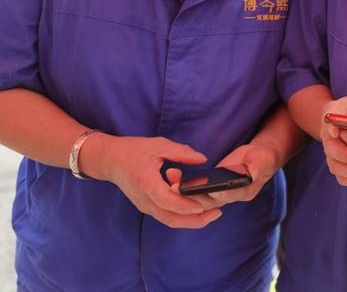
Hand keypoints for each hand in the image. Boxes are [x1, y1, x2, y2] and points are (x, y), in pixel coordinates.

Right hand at [82, 134, 222, 228]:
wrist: (110, 161)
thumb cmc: (133, 150)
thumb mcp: (158, 145)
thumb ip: (182, 152)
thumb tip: (203, 159)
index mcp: (146, 182)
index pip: (167, 200)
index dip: (186, 204)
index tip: (204, 205)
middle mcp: (144, 199)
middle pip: (171, 218)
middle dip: (196, 220)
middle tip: (218, 212)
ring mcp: (145, 205)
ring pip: (170, 220)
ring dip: (191, 220)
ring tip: (212, 213)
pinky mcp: (147, 207)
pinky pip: (167, 215)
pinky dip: (183, 214)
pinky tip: (196, 205)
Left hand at [182, 143, 281, 207]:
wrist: (259, 158)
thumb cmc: (263, 158)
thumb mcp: (263, 161)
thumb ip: (257, 168)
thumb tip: (250, 173)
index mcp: (243, 192)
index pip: (226, 196)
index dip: (214, 193)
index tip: (201, 188)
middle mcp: (229, 197)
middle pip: (207, 201)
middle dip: (191, 195)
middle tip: (175, 187)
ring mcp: (219, 194)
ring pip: (198, 198)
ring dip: (184, 191)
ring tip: (172, 179)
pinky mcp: (211, 187)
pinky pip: (196, 190)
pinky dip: (184, 185)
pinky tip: (174, 175)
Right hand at [320, 86, 346, 188]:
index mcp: (331, 119)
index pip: (327, 126)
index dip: (331, 131)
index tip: (338, 132)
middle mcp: (329, 138)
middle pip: (331, 151)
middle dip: (344, 155)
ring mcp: (333, 154)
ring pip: (337, 169)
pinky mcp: (341, 166)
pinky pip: (343, 178)